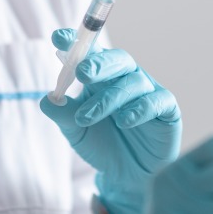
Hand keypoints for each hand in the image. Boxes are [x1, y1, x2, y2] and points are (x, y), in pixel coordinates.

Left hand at [39, 28, 181, 213]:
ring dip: (108, 99)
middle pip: (118, 59)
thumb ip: (63, 114)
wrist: (126, 175)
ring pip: (133, 83)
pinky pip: (156, 100)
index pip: (91, 51)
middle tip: (82, 73)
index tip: (58, 38)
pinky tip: (124, 121)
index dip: (77, 42)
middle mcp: (126, 78)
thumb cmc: (101, 144)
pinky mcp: (166, 109)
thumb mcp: (76, 131)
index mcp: (102, 76)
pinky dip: (140, 109)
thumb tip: (47, 99)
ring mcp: (148, 91)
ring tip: (86, 117)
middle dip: (99, 63)